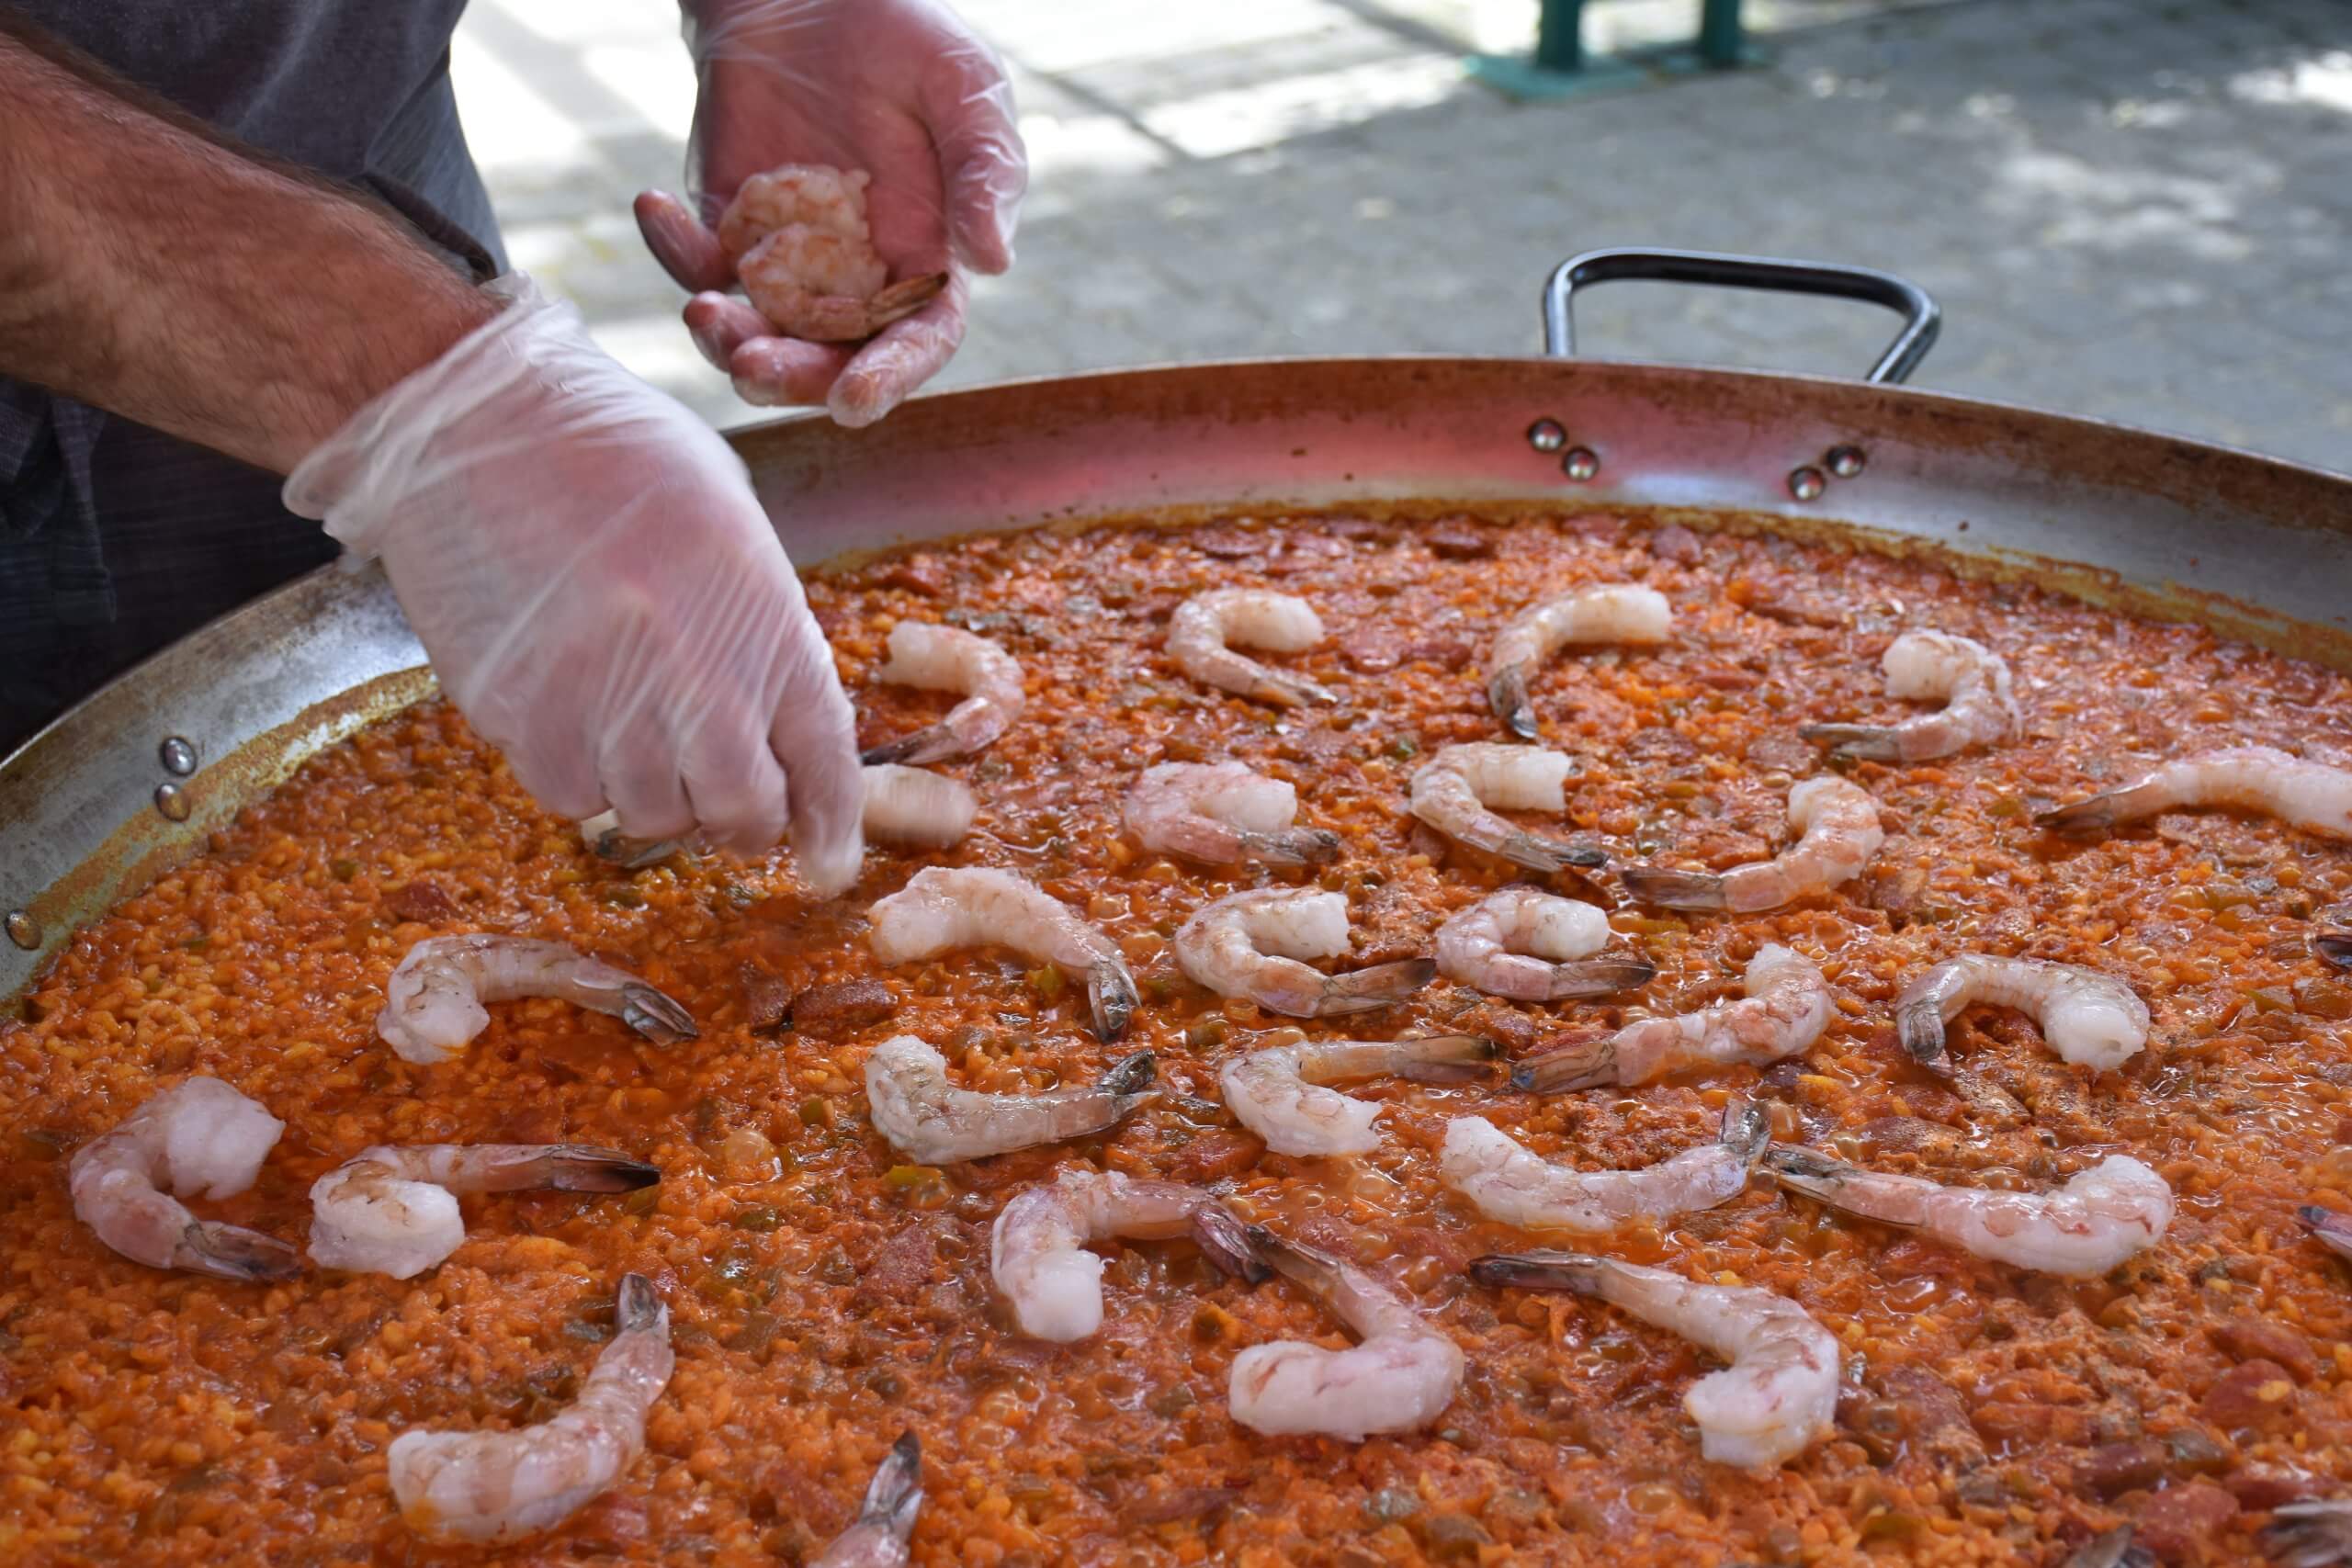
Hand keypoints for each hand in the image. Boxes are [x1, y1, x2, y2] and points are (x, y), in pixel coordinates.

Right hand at [283, 276, 865, 893]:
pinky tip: (572, 717)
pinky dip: (580, 777)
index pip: (823, 758)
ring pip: (651, 816)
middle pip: (739, 811)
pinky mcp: (519, 715)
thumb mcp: (732, 526)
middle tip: (725, 805)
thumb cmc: (614, 453)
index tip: (826, 859)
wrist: (478, 416)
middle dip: (740, 822)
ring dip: (656, 797)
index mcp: (764, 619)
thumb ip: (763, 630)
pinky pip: (570, 794)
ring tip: (635, 730)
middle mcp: (694, 673)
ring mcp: (603, 700)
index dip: (829, 823)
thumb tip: (783, 731)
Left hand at [634, 0, 1025, 426]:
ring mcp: (787, 259)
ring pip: (758, 330)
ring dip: (726, 340)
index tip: (853, 398)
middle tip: (752, 369)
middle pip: (829, 356)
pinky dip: (671, 250)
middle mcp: (858, 277)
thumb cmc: (909, 38)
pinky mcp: (726, 225)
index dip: (890, 376)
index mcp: (927, 261)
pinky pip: (697, 262)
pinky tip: (653, 206)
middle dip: (792, 377)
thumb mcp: (965, 87)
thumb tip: (992, 261)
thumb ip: (985, 170)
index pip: (916, 340)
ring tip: (703, 312)